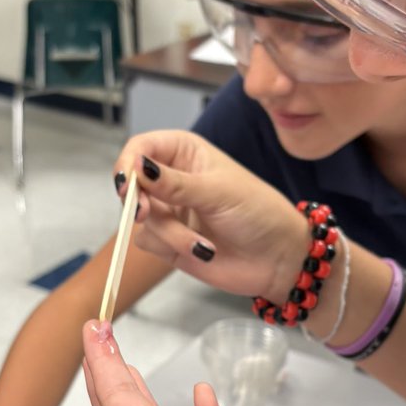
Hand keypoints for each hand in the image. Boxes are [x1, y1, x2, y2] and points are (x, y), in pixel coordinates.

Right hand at [114, 132, 307, 303]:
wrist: (277, 258)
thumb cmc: (258, 212)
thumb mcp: (218, 192)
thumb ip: (175, 183)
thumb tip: (138, 166)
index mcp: (185, 153)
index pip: (141, 147)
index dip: (128, 162)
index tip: (128, 183)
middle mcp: (171, 179)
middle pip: (132, 183)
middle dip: (136, 201)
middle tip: (142, 212)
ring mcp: (169, 211)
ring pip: (140, 218)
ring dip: (170, 233)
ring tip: (203, 244)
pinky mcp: (169, 240)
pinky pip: (148, 241)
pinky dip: (172, 248)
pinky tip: (202, 251)